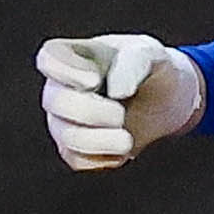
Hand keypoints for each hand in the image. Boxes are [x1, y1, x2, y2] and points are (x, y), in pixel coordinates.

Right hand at [37, 33, 205, 170]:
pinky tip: (123, 152)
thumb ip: (133, 61)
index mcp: (72, 55)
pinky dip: (103, 159)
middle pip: (56, 102)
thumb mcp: (150, 52)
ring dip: (99, 140)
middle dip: (90, 112)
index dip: (67, 72)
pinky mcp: (76, 151)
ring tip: (127, 140)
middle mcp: (60, 88)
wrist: (164, 101)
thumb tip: (117, 91)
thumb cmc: (149, 69)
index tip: (94, 80)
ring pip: (66, 136)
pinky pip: (79, 160)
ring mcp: (64, 121)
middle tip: (119, 115)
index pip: (49, 59)